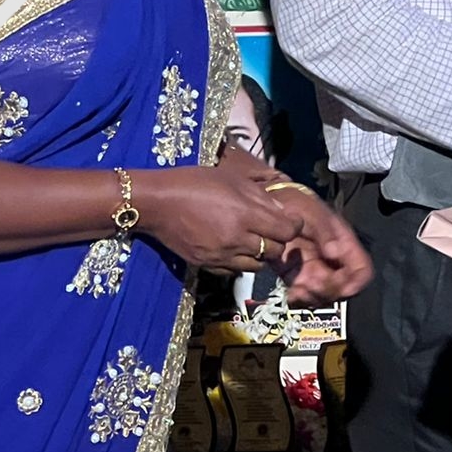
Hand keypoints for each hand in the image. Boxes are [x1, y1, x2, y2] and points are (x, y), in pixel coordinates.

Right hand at [137, 161, 304, 273]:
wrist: (157, 203)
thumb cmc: (194, 183)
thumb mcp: (232, 180)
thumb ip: (260, 197)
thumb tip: (283, 210)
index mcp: (245, 215)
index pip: (287, 231)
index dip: (294, 226)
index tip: (292, 221)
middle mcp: (237, 240)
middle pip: (275, 250)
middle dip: (277, 240)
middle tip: (271, 229)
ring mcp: (222, 256)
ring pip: (257, 265)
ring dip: (260, 254)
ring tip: (251, 240)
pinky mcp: (208, 266)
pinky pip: (235, 271)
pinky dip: (240, 262)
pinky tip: (233, 248)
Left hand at [276, 190, 373, 304]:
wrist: (273, 205)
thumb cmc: (296, 204)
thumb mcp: (313, 213)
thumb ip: (326, 234)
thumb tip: (335, 254)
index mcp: (344, 244)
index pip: (362, 270)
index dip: (354, 281)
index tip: (338, 282)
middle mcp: (333, 261)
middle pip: (344, 288)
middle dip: (329, 290)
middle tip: (312, 282)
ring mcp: (316, 270)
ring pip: (325, 296)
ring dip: (314, 297)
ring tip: (300, 286)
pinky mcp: (298, 277)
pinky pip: (305, 296)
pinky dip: (300, 300)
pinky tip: (292, 293)